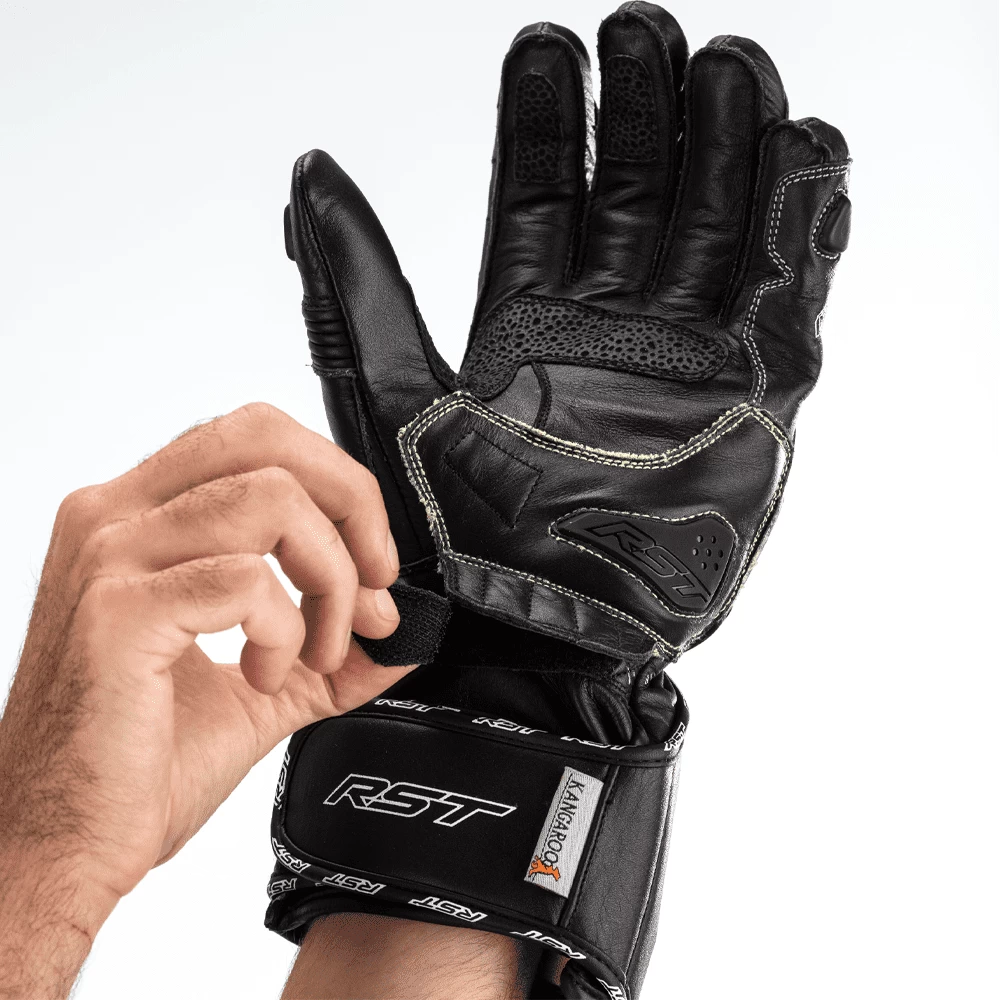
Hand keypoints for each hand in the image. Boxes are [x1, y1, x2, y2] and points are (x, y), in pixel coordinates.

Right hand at [0, 402, 413, 995]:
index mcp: (142, 516)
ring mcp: (110, 555)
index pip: (258, 438)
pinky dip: (285, 629)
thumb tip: (405, 632)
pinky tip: (265, 676)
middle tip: (375, 583)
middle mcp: (116, 515)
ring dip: (329, 579)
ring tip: (319, 649)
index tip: (374, 567)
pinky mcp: (118, 610)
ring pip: (272, 498)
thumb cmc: (138, 761)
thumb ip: (332, 651)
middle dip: (351, 502)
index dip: (338, 487)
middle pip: (266, 435)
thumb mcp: (261, 687)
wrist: (64, 842)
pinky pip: (247, 579)